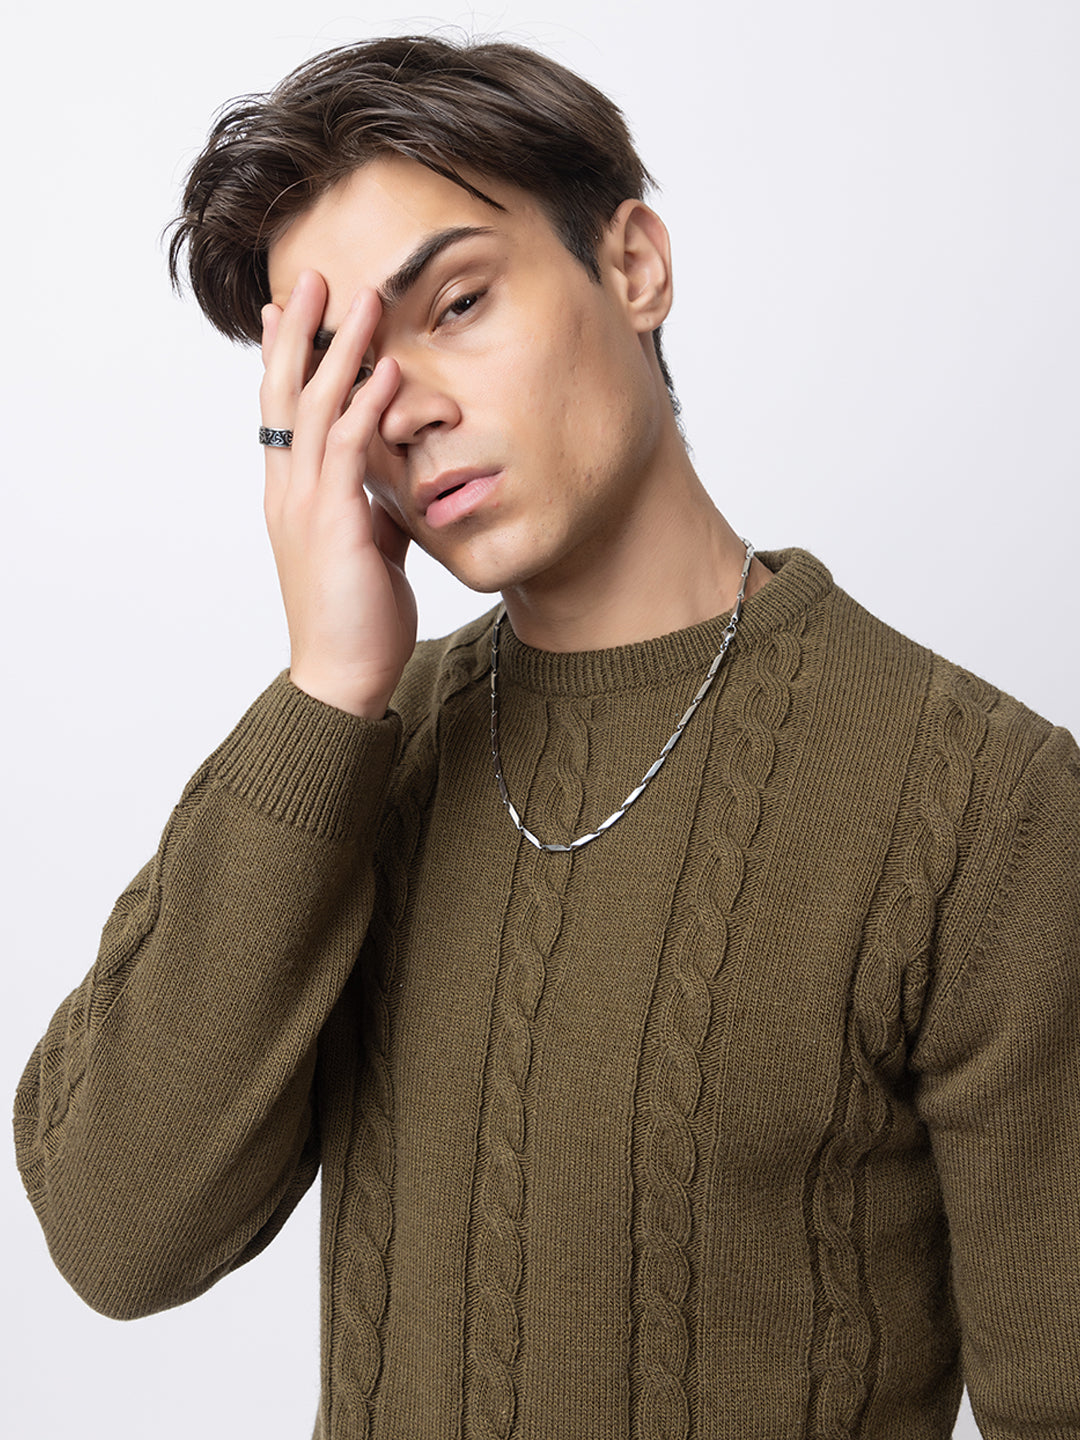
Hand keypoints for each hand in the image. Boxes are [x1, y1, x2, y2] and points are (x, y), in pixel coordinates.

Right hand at [260, 271, 416, 719]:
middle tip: (313, 276)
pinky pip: (349, 450)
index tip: (293, 311)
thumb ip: (370, 508)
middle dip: (299, 331)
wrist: (342, 677)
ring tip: (362, 300)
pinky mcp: (334, 522)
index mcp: (292, 494)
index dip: (286, 357)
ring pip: (315, 407)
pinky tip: (387, 371)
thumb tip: (390, 486)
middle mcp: (289, 489)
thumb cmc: (356, 618)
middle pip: (285, 391)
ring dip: (340, 350)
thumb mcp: (365, 548)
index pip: (281, 410)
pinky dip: (367, 406)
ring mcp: (306, 503)